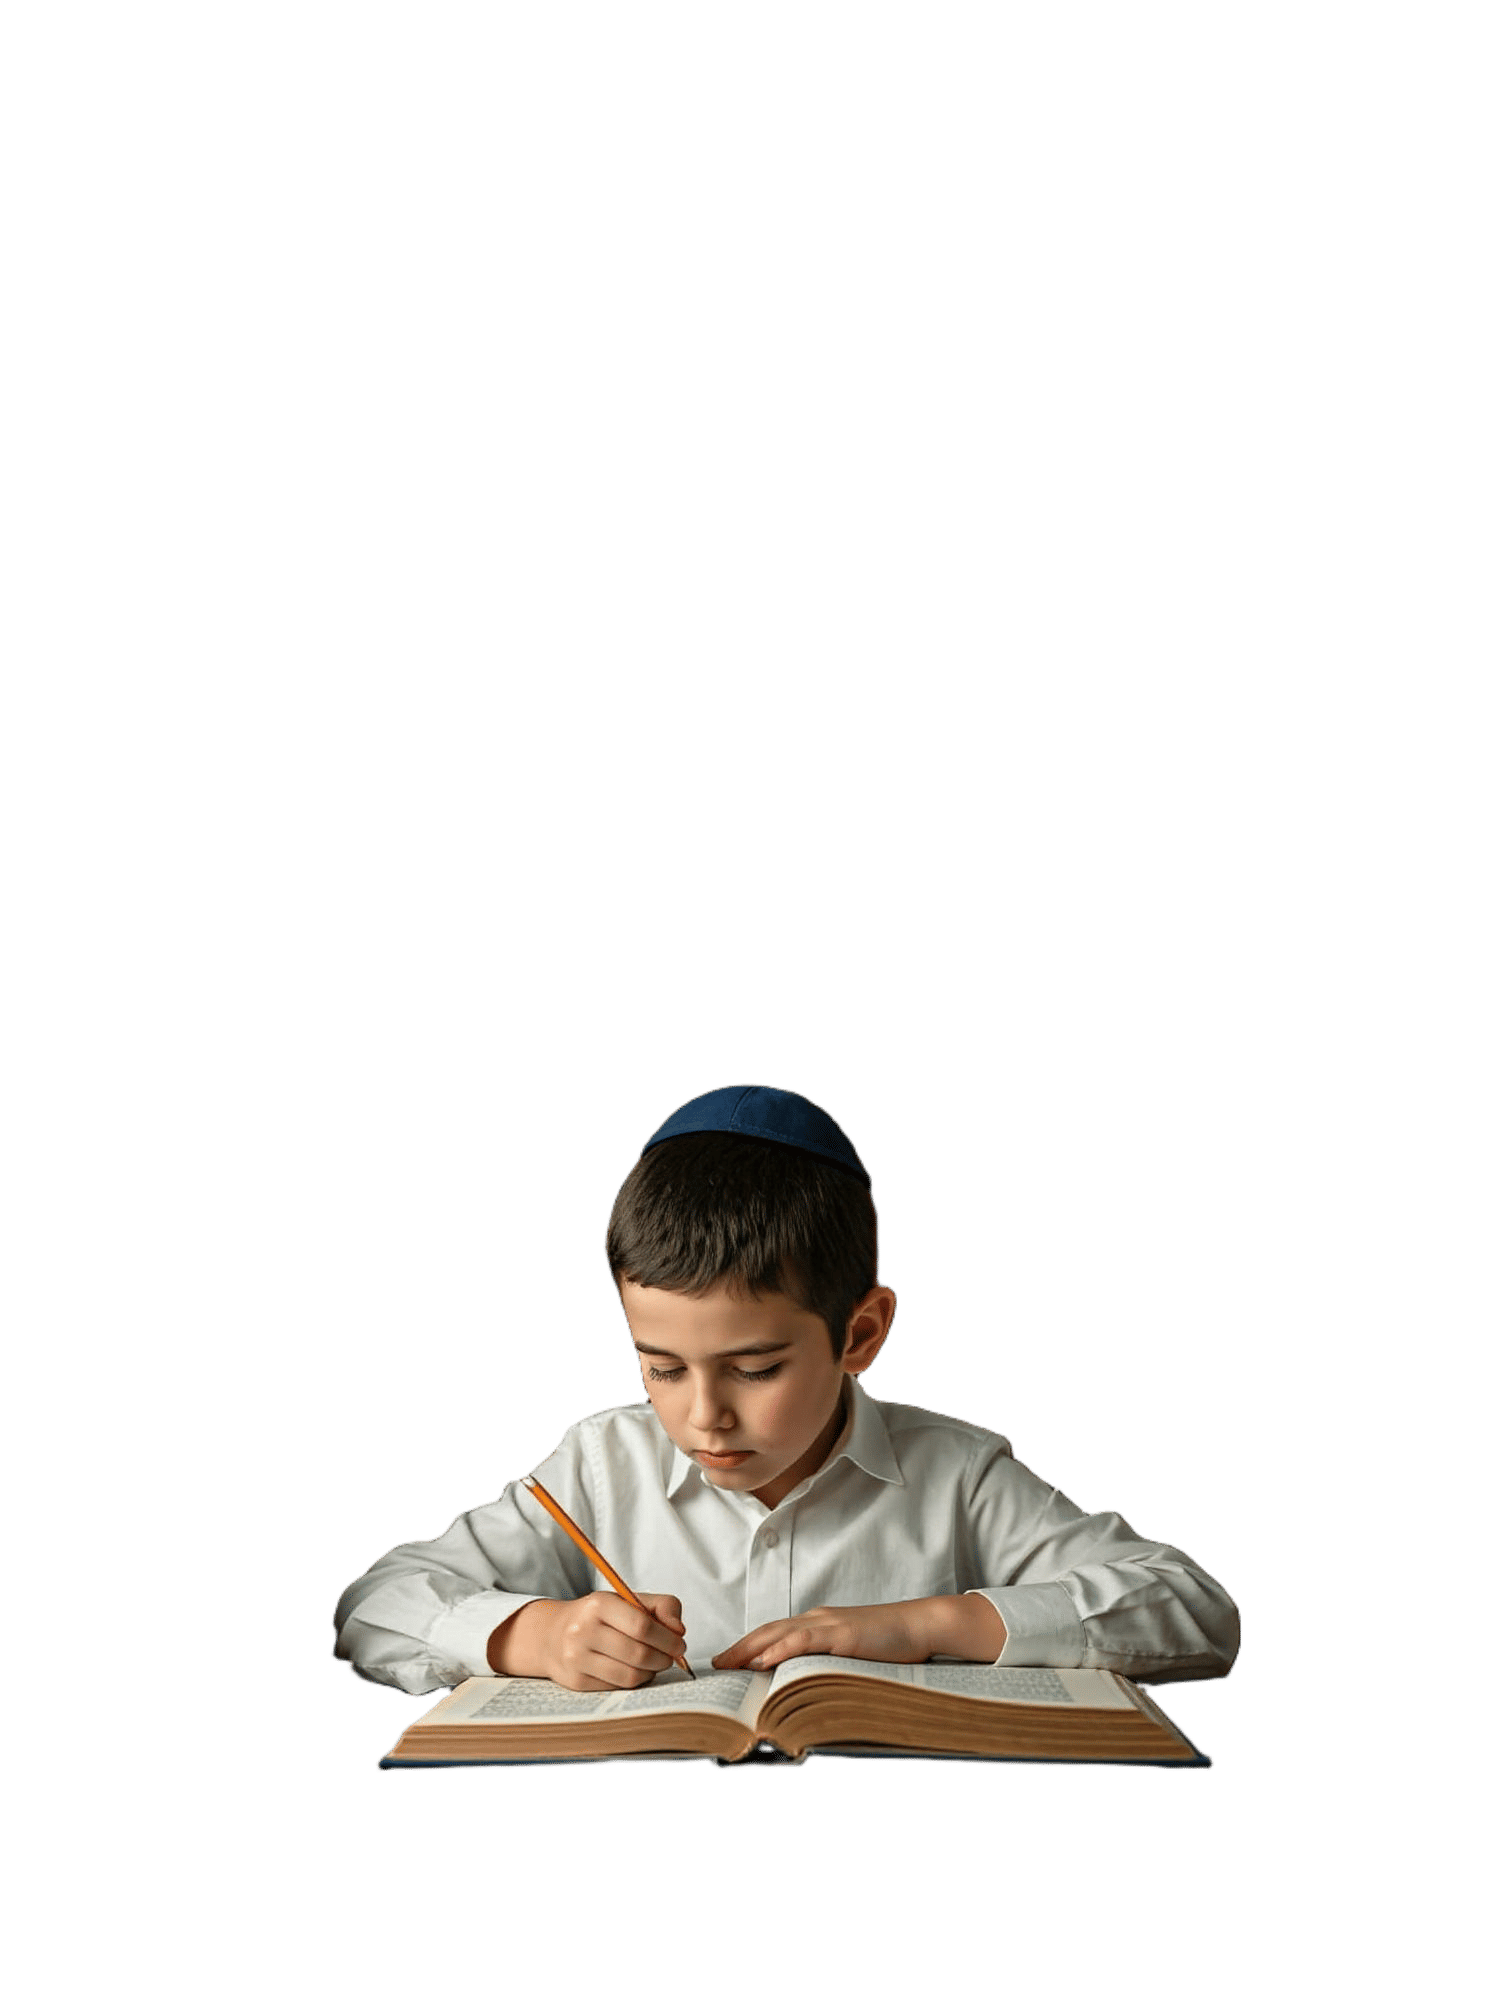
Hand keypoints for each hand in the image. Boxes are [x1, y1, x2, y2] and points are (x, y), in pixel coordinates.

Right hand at [488, 1592, 686, 1691]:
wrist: (553, 1635)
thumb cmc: (601, 1617)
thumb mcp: (628, 1600)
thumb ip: (663, 1606)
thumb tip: (679, 1631)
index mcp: (599, 1604)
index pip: (641, 1625)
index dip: (667, 1639)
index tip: (679, 1644)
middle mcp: (583, 1630)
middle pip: (638, 1653)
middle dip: (663, 1658)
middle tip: (671, 1657)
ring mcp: (576, 1658)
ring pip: (630, 1675)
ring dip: (651, 1672)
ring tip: (654, 1664)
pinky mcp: (575, 1681)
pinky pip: (617, 1688)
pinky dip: (634, 1682)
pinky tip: (635, 1671)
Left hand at [712, 1596, 1006, 1672]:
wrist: (920, 1625)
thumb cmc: (891, 1643)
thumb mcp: (852, 1653)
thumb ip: (828, 1662)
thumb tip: (805, 1685)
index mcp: (819, 1624)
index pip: (776, 1633)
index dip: (750, 1645)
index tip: (729, 1660)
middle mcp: (818, 1619)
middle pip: (769, 1630)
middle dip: (740, 1647)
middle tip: (716, 1663)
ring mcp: (829, 1625)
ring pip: (780, 1633)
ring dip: (750, 1648)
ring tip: (728, 1664)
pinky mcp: (841, 1634)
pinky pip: (803, 1641)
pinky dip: (780, 1649)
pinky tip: (763, 1660)